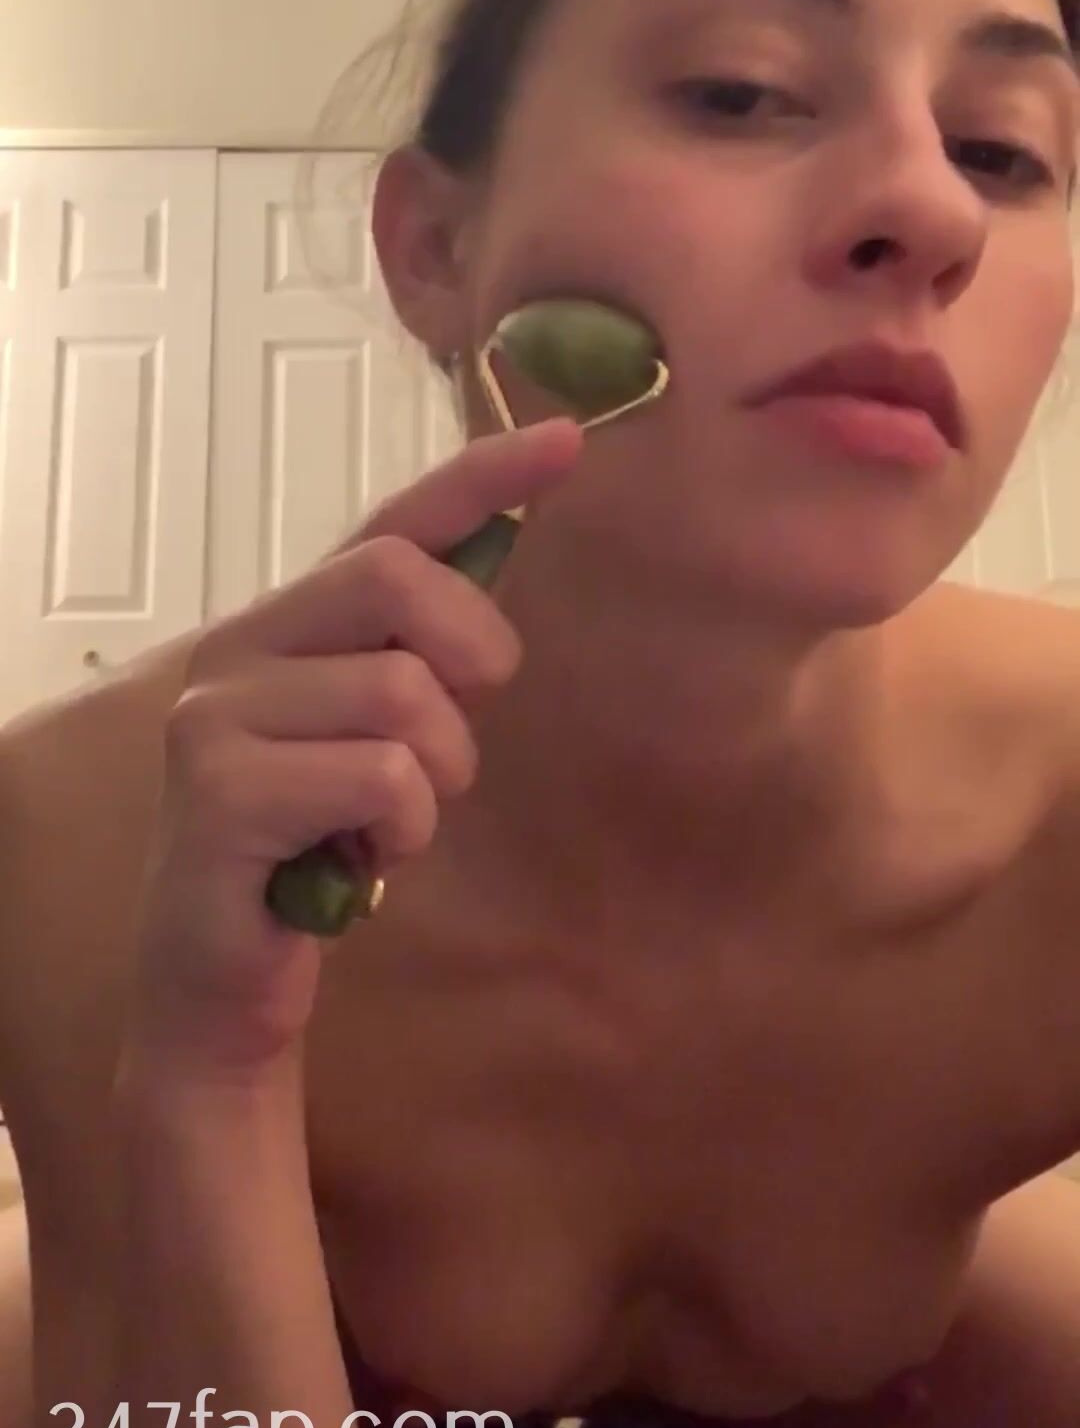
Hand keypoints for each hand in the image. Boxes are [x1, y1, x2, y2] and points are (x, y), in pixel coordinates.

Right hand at [129, 418, 581, 1074]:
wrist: (226, 987)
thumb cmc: (314, 852)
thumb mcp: (379, 742)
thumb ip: (419, 664)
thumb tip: (496, 591)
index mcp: (287, 625)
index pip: (391, 526)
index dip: (479, 478)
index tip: (566, 440)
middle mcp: (239, 647)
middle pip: (393, 577)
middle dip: (469, 650)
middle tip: (454, 739)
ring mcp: (217, 714)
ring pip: (401, 691)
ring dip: (435, 776)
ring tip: (388, 822)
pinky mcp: (217, 789)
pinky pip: (380, 775)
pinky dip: (402, 830)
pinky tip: (359, 863)